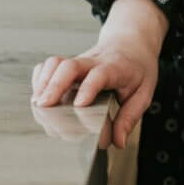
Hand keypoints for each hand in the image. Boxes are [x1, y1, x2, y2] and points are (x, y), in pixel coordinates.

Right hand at [30, 27, 160, 149]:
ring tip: (39, 106)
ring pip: (56, 63)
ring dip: (43, 83)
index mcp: (115, 68)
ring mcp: (79, 62)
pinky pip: (49, 65)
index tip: (79, 105)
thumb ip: (130, 116)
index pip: (100, 74)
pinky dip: (40, 79)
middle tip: (45, 106)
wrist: (131, 43)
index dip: (88, 88)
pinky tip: (39, 97)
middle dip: (55, 85)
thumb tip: (118, 141)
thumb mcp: (144, 91)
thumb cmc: (137, 69)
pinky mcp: (68, 64)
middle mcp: (93, 62)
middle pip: (70, 66)